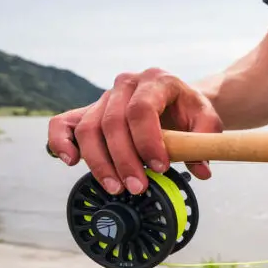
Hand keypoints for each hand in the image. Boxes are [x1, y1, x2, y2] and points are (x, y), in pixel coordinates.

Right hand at [47, 68, 221, 194]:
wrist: (179, 100)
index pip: (142, 109)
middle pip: (113, 122)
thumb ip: (204, 142)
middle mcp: (126, 84)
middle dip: (124, 160)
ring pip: (89, 128)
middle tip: (137, 187)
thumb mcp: (206, 121)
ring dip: (99, 163)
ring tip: (116, 187)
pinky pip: (64, 123)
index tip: (159, 167)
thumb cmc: (190, 111)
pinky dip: (61, 142)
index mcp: (157, 80)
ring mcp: (104, 97)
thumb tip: (201, 171)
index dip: (147, 141)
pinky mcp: (88, 111)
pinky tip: (70, 161)